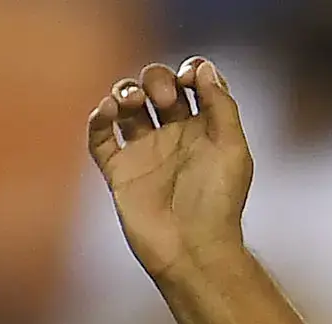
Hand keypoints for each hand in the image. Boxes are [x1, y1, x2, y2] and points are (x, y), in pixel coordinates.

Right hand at [87, 58, 252, 287]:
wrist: (192, 249)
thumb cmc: (219, 202)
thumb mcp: (233, 148)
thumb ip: (221, 105)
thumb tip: (203, 67)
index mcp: (204, 130)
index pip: (191, 85)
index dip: (189, 71)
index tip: (190, 77)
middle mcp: (173, 137)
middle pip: (156, 86)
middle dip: (157, 79)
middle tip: (165, 101)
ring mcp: (144, 152)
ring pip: (126, 104)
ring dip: (126, 91)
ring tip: (135, 103)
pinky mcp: (119, 170)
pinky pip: (99, 135)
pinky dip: (98, 116)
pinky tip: (108, 111)